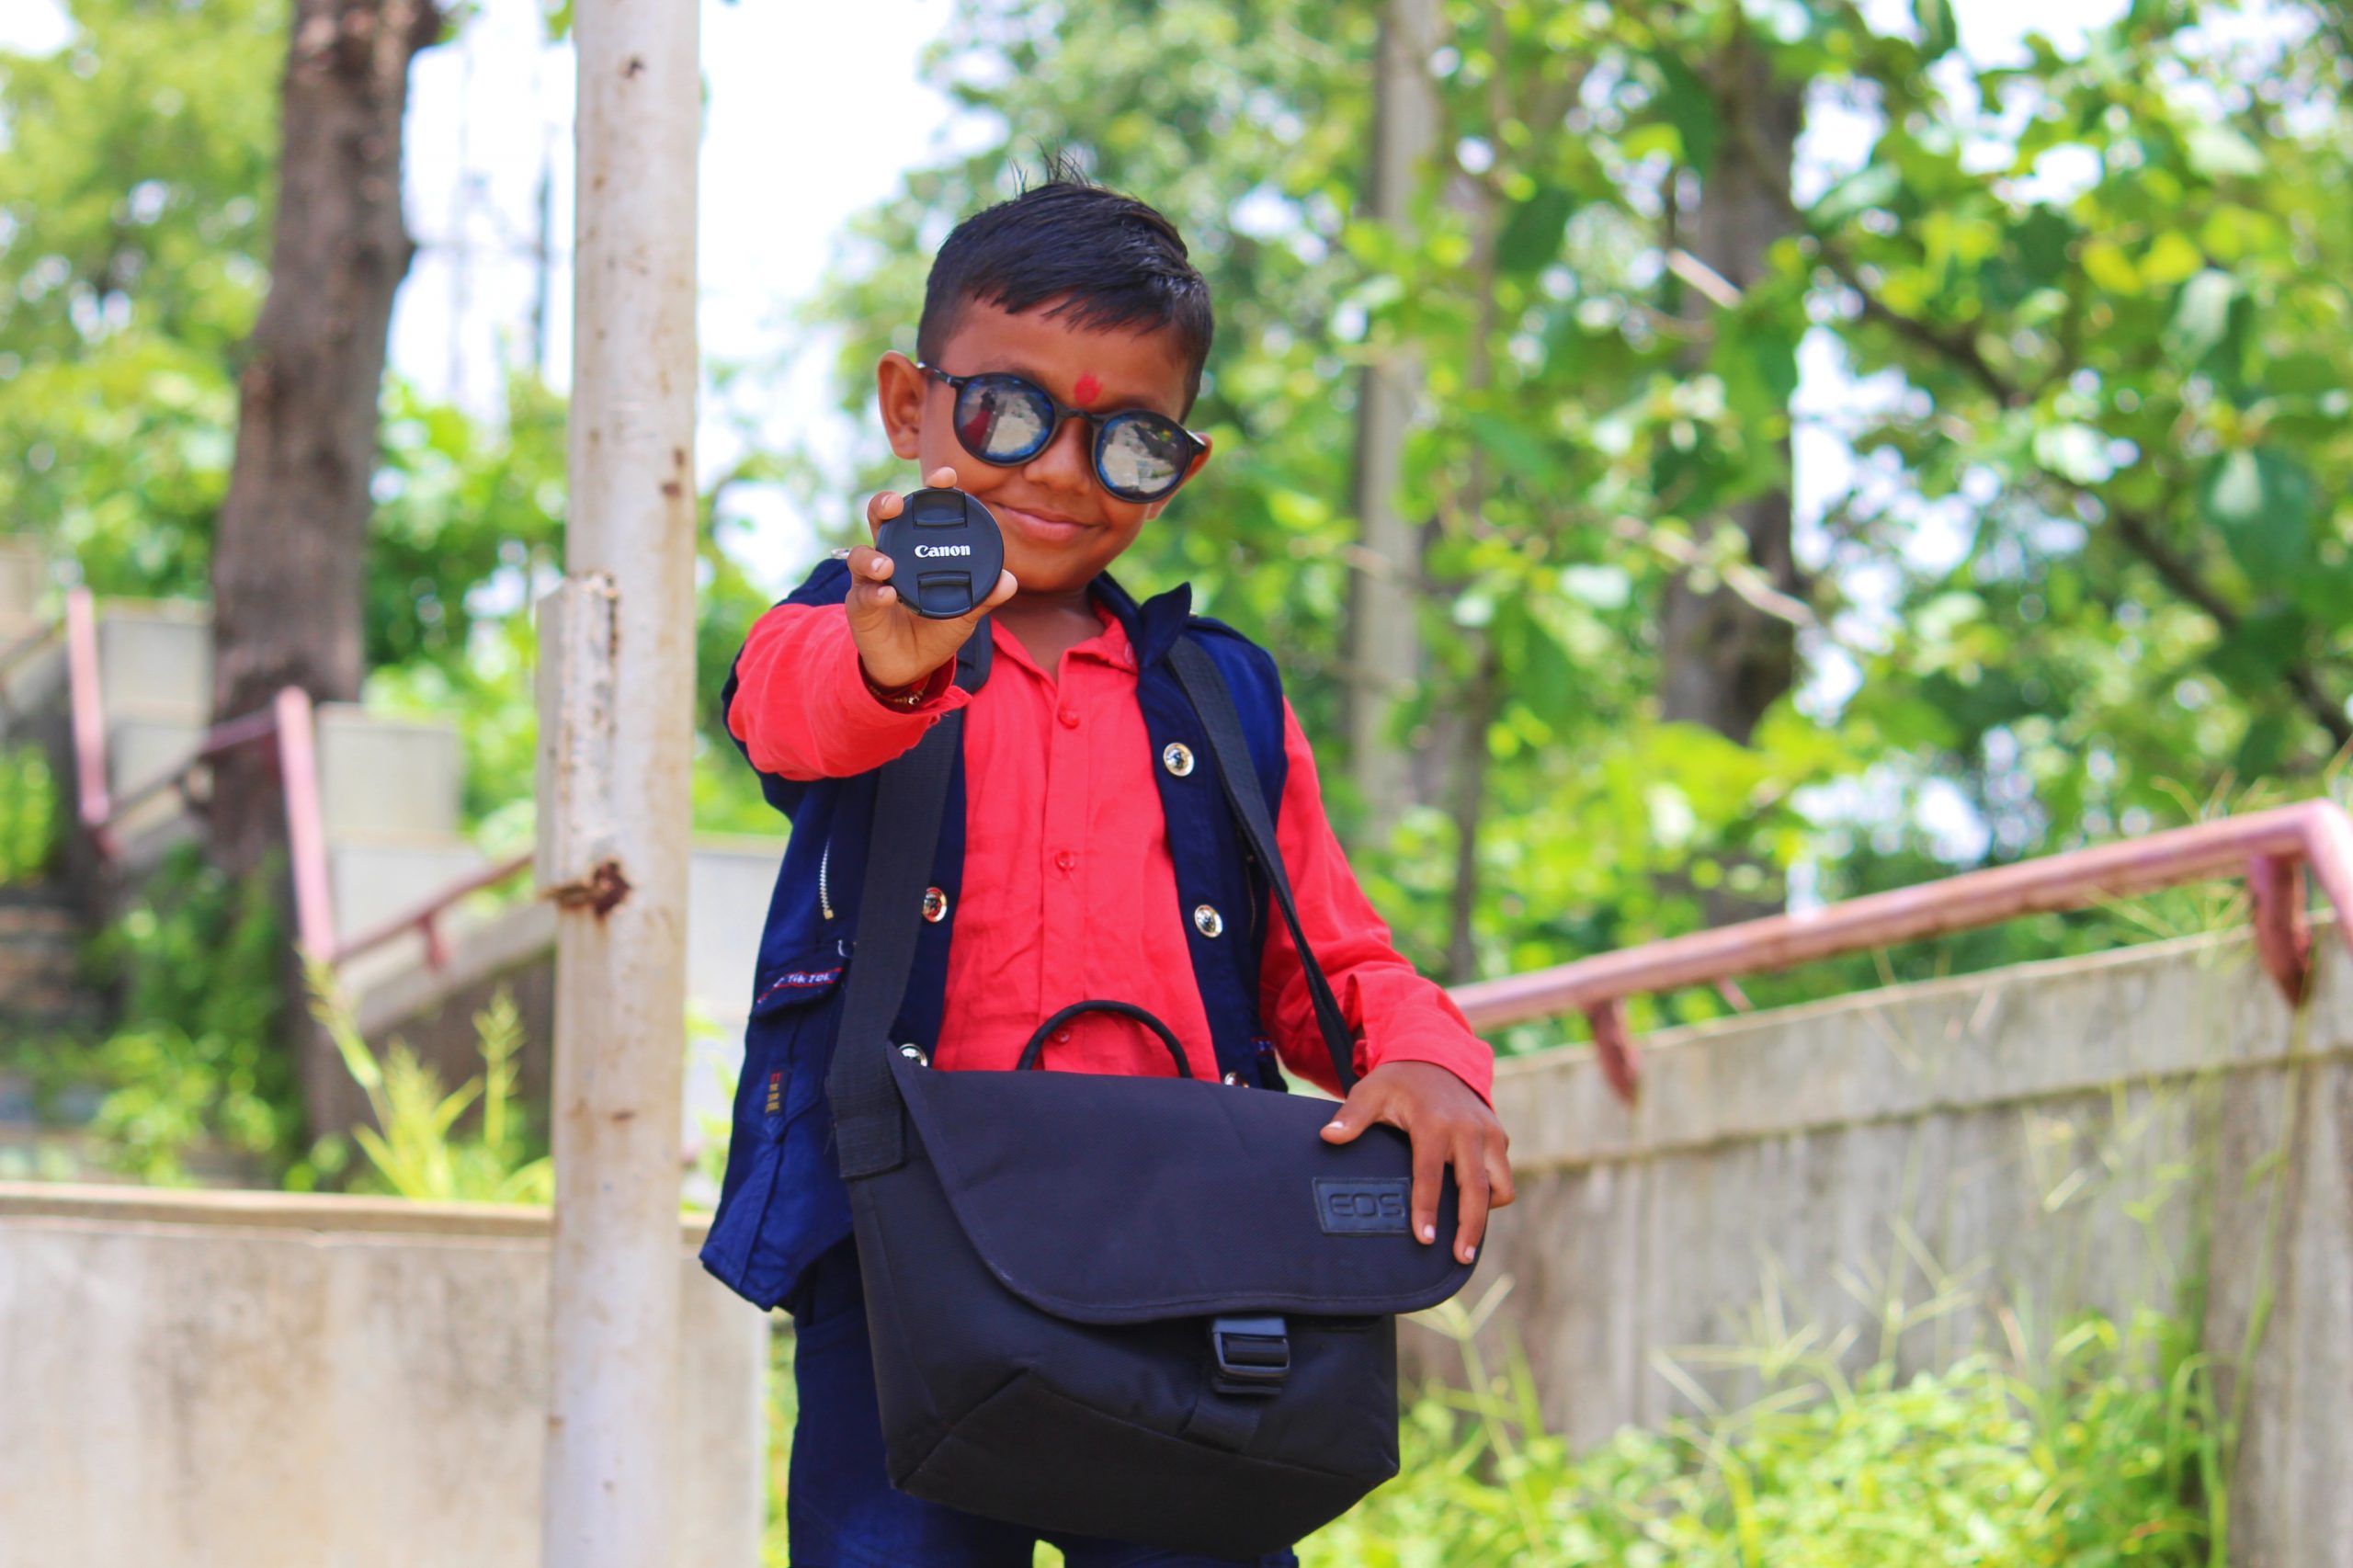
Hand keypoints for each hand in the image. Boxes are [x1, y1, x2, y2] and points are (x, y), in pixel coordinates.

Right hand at [849, 465, 1018, 689]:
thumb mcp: (967, 612)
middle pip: (881, 518)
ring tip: (887, 566)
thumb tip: (1010, 581)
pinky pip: (863, 595)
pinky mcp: (860, 606)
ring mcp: (872, 580)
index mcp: (918, 549)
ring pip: (861, 555)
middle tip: (896, 503)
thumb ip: (986, 595)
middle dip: (885, 504)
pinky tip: (887, 595)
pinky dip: (874, 593)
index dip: (933, 491)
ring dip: (872, 557)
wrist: (913, 666)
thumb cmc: (937, 629)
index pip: (923, 511)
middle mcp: (891, 555)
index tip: (945, 476)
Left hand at [1319, 1060, 1513, 1264]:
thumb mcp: (1370, 1091)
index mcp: (1434, 1123)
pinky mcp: (1500, 1136)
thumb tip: (1328, 1138)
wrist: (1436, 1056)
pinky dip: (1492, 1192)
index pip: (1430, 1174)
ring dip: (1486, 1212)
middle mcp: (1468, 1129)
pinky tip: (1471, 1203)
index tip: (1424, 1239)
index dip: (1427, 1209)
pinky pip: (1503, 1175)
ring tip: (1467, 1237)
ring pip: (1500, 1185)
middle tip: (1460, 1257)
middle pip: (1475, 1189)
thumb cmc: (1398, 1082)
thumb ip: (1351, 1117)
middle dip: (1470, 1227)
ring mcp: (1489, 1133)